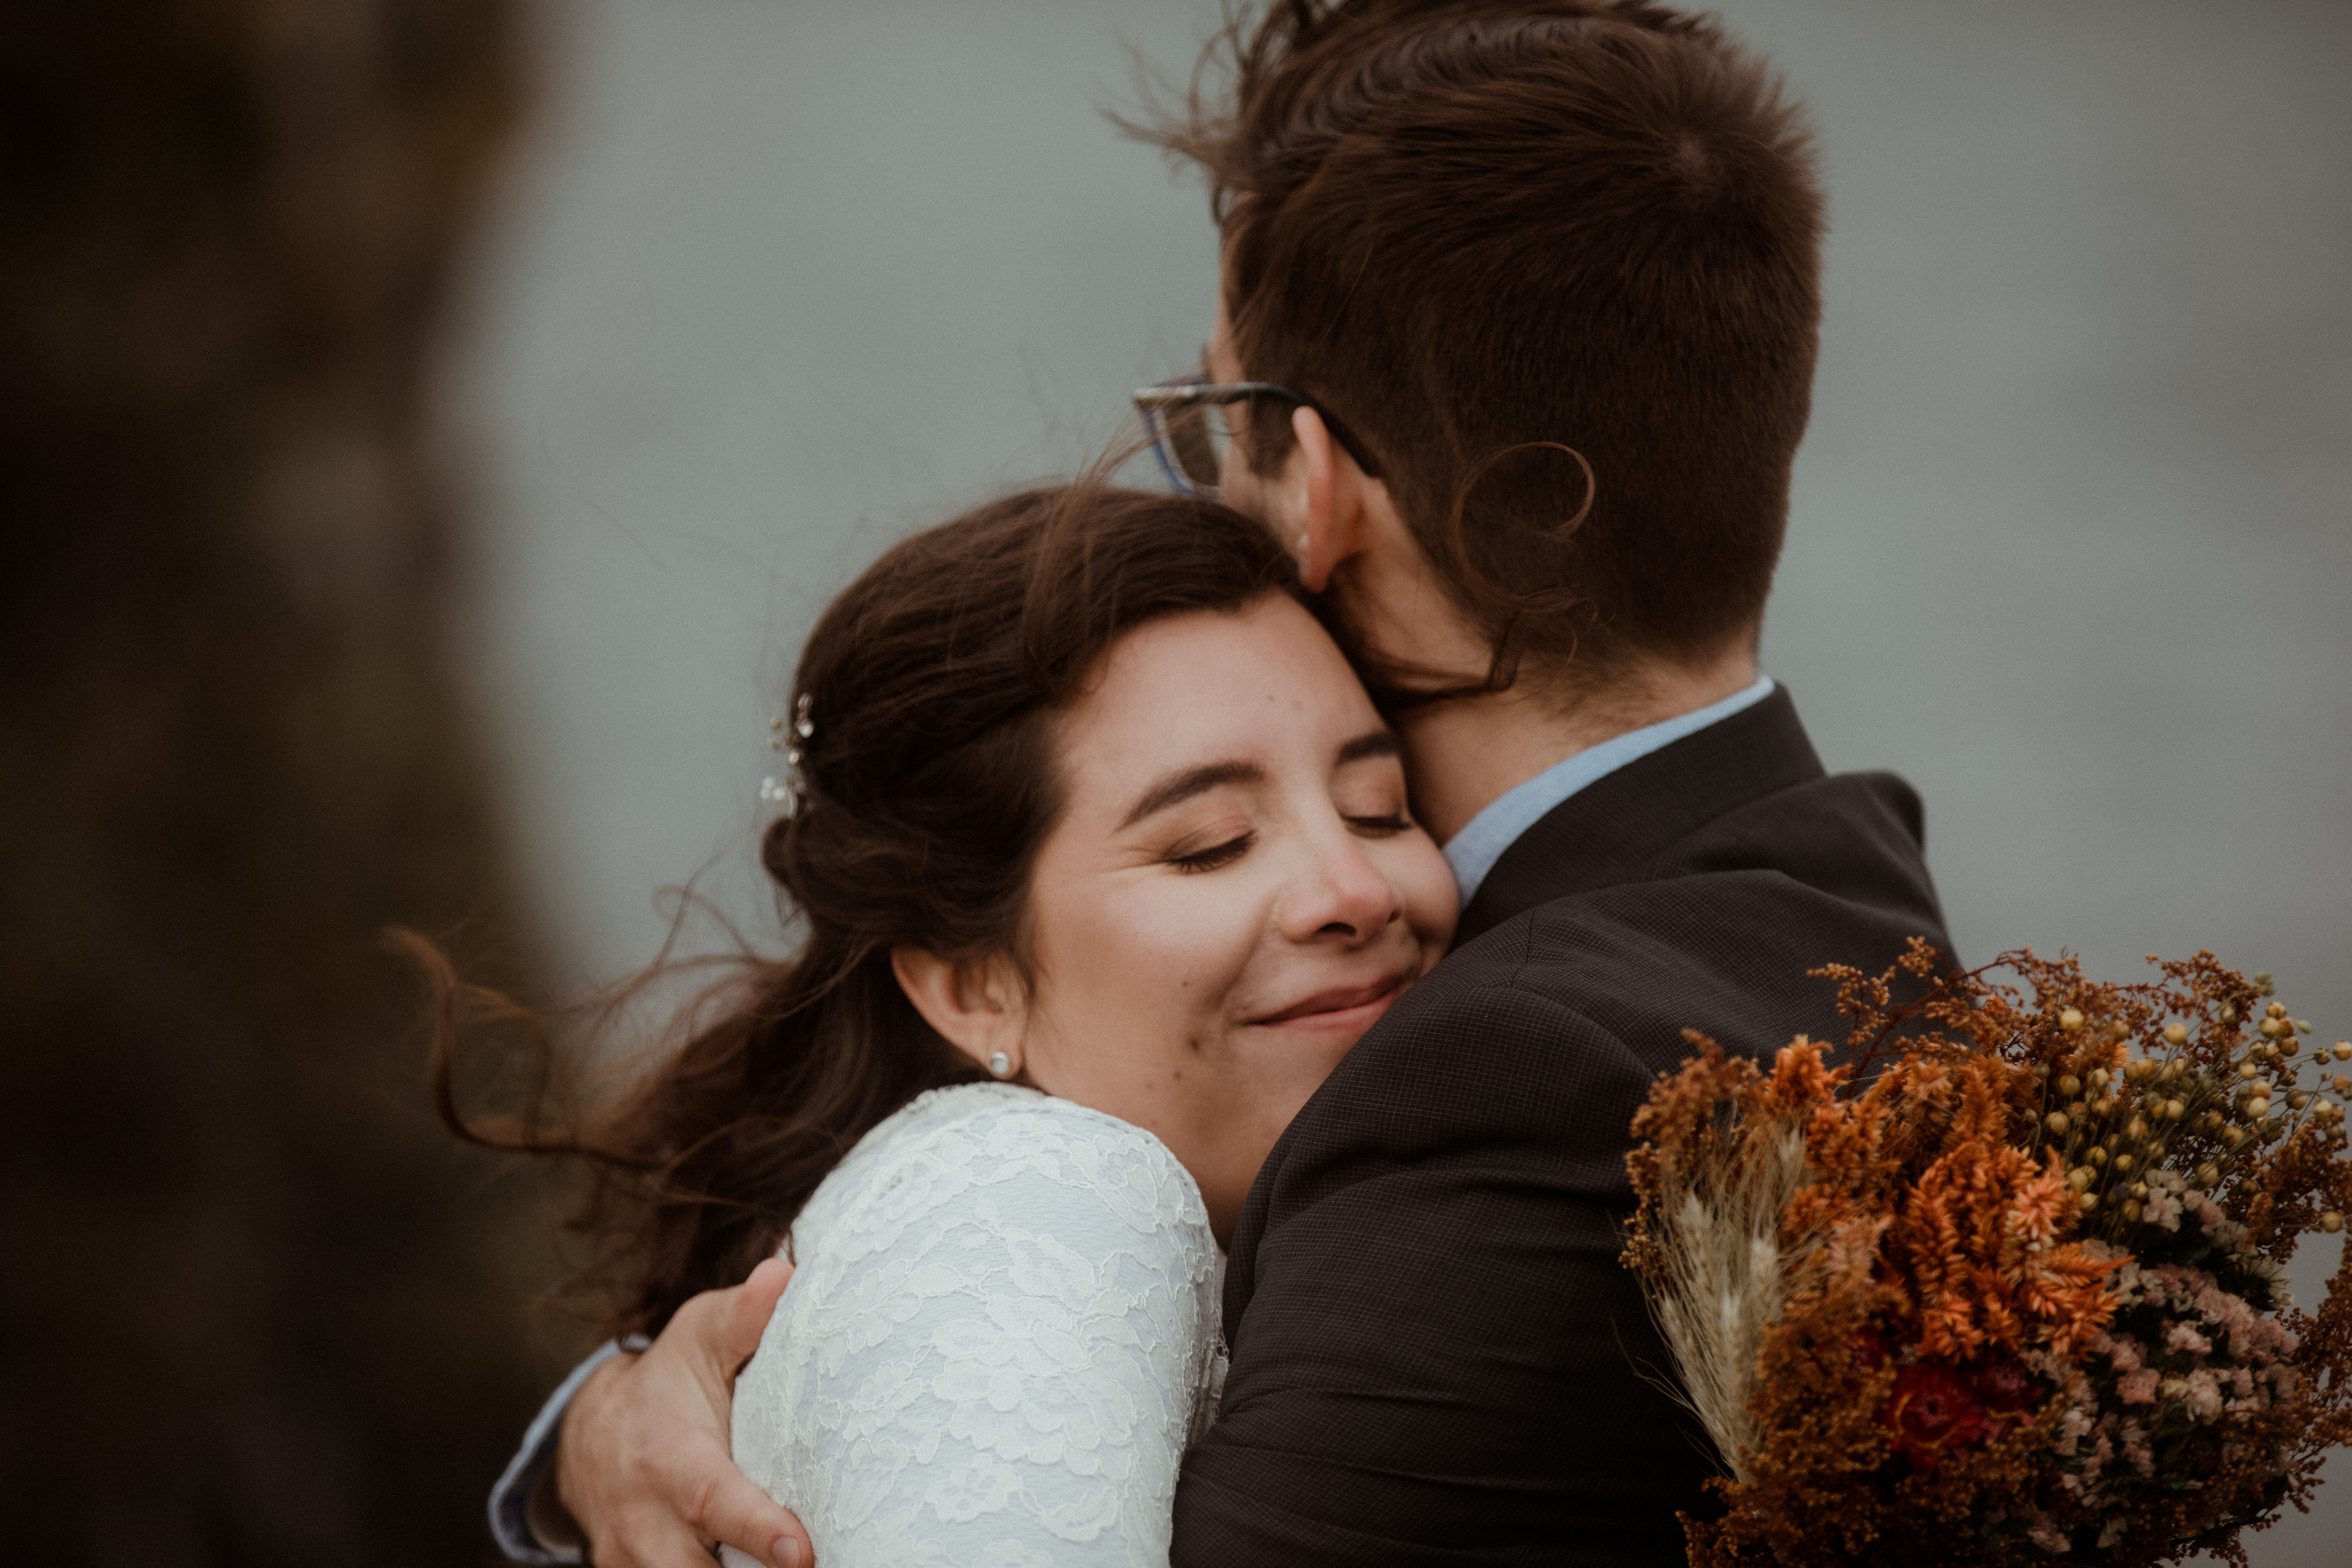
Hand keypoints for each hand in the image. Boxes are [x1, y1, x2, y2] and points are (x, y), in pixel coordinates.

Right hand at [551, 1258, 811, 1567]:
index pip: (715, 1502)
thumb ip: (743, 1317)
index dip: (759, 1531)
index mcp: (671, 1462)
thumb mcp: (699, 1338)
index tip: (802, 1551)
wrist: (590, 1434)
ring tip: (800, 1567)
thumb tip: (783, 1275)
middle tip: (817, 1565)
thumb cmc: (668, 1382)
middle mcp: (646, 1524)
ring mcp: (635, 1564)